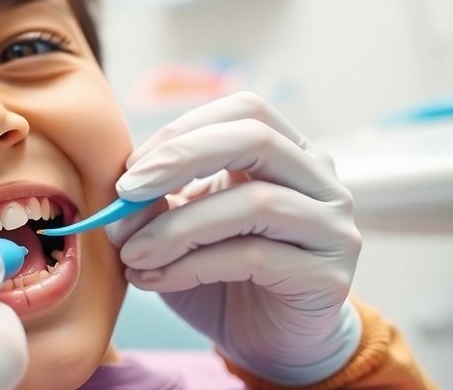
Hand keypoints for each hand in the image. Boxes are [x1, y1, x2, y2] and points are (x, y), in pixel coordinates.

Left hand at [107, 92, 361, 384]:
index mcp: (289, 151)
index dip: (182, 132)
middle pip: (257, 139)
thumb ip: (160, 199)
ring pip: (256, 203)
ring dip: (178, 226)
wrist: (266, 343)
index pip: (244, 112)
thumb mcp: (182, 225)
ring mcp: (332, 227)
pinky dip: (191, 266)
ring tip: (132, 253)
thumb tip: (123, 192)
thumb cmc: (220, 273)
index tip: (130, 170)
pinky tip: (153, 280)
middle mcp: (320, 180)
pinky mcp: (327, 276)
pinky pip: (254, 257)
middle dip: (181, 158)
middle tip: (126, 192)